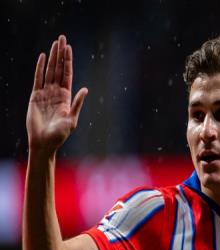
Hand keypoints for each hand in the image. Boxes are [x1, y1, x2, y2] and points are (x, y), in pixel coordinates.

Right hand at [26, 35, 87, 155]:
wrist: (43, 142)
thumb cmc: (59, 135)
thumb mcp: (72, 119)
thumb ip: (77, 103)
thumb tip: (86, 89)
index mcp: (66, 98)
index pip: (67, 75)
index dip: (68, 61)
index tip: (69, 48)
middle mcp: (56, 93)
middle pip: (58, 69)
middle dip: (61, 54)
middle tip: (62, 38)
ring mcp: (45, 93)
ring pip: (49, 71)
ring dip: (52, 57)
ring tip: (54, 43)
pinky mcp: (35, 96)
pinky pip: (37, 78)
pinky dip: (39, 67)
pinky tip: (43, 57)